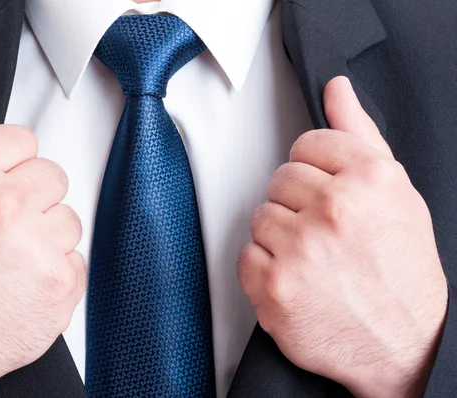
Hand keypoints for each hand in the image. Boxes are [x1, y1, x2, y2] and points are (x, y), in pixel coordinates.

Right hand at [0, 87, 85, 396]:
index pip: (22, 137)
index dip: (12, 163)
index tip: (3, 182)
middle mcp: (4, 205)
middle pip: (52, 174)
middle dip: (33, 198)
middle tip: (3, 229)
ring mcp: (37, 245)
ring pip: (69, 217)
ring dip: (47, 236)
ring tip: (10, 261)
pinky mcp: (62, 282)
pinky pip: (78, 257)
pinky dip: (57, 270)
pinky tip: (23, 284)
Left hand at [238, 77, 447, 396]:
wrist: (405, 345)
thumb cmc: (401, 273)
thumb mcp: (395, 196)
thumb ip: (360, 137)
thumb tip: (336, 90)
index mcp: (369, 179)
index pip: (308, 143)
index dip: (317, 170)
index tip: (328, 192)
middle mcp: (334, 208)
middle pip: (280, 177)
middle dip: (298, 202)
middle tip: (325, 233)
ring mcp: (300, 249)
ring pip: (260, 215)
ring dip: (281, 236)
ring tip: (315, 260)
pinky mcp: (273, 286)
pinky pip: (246, 254)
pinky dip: (265, 268)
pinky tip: (298, 280)